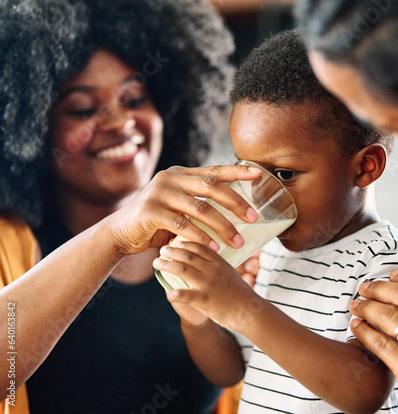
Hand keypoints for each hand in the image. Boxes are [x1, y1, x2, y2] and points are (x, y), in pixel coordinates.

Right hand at [104, 164, 260, 256]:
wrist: (119, 233)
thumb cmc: (155, 222)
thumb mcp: (178, 207)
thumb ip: (198, 203)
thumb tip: (233, 211)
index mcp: (180, 174)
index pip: (214, 171)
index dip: (237, 172)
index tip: (258, 174)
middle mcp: (170, 178)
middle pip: (211, 187)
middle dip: (236, 202)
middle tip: (254, 217)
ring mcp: (159, 192)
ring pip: (200, 208)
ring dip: (222, 225)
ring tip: (237, 241)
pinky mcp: (150, 211)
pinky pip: (182, 225)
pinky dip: (200, 237)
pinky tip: (214, 247)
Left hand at [153, 241, 261, 332]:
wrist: (251, 312)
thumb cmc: (241, 294)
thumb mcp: (231, 274)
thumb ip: (218, 267)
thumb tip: (205, 261)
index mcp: (220, 262)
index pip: (200, 246)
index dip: (186, 243)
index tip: (176, 241)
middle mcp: (213, 270)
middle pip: (188, 255)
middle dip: (172, 251)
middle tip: (162, 249)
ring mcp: (208, 285)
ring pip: (182, 270)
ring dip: (167, 265)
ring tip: (156, 263)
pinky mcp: (205, 301)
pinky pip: (186, 295)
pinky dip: (175, 294)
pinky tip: (167, 293)